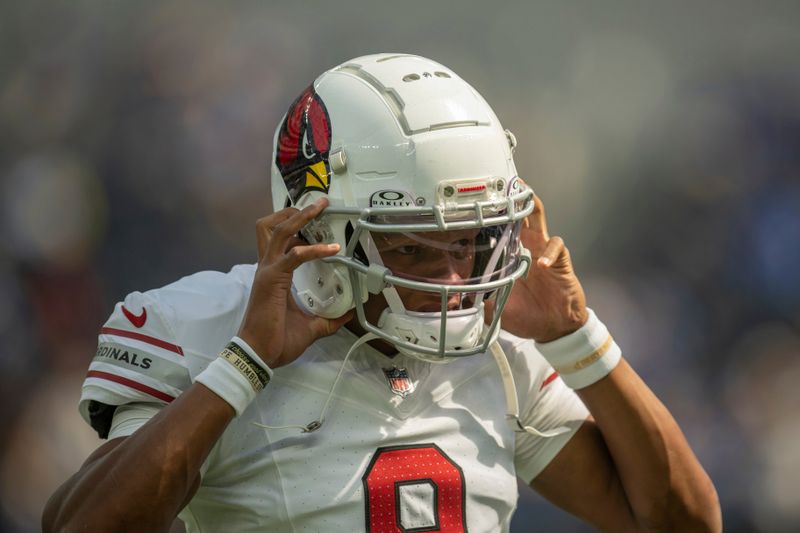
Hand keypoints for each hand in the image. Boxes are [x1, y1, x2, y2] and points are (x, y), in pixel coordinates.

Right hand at [237, 198, 352, 367]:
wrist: (259, 355)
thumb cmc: (277, 341)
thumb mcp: (311, 327)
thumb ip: (329, 319)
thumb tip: (348, 314)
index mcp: (274, 274)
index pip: (282, 241)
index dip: (297, 226)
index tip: (316, 217)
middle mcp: (268, 267)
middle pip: (274, 226)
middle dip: (296, 212)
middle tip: (319, 203)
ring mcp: (267, 271)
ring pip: (279, 231)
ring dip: (300, 218)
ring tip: (319, 208)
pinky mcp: (272, 279)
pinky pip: (294, 256)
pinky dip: (314, 249)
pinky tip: (332, 249)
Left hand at [486, 193, 587, 342]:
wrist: (554, 327)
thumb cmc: (528, 314)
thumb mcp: (495, 307)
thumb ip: (478, 299)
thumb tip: (456, 299)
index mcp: (510, 255)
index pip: (500, 228)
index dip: (491, 213)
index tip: (477, 199)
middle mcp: (526, 246)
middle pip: (518, 213)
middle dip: (510, 196)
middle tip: (500, 182)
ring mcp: (544, 250)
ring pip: (539, 218)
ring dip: (531, 206)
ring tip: (523, 196)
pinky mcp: (560, 260)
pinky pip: (556, 248)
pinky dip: (549, 252)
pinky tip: (540, 263)